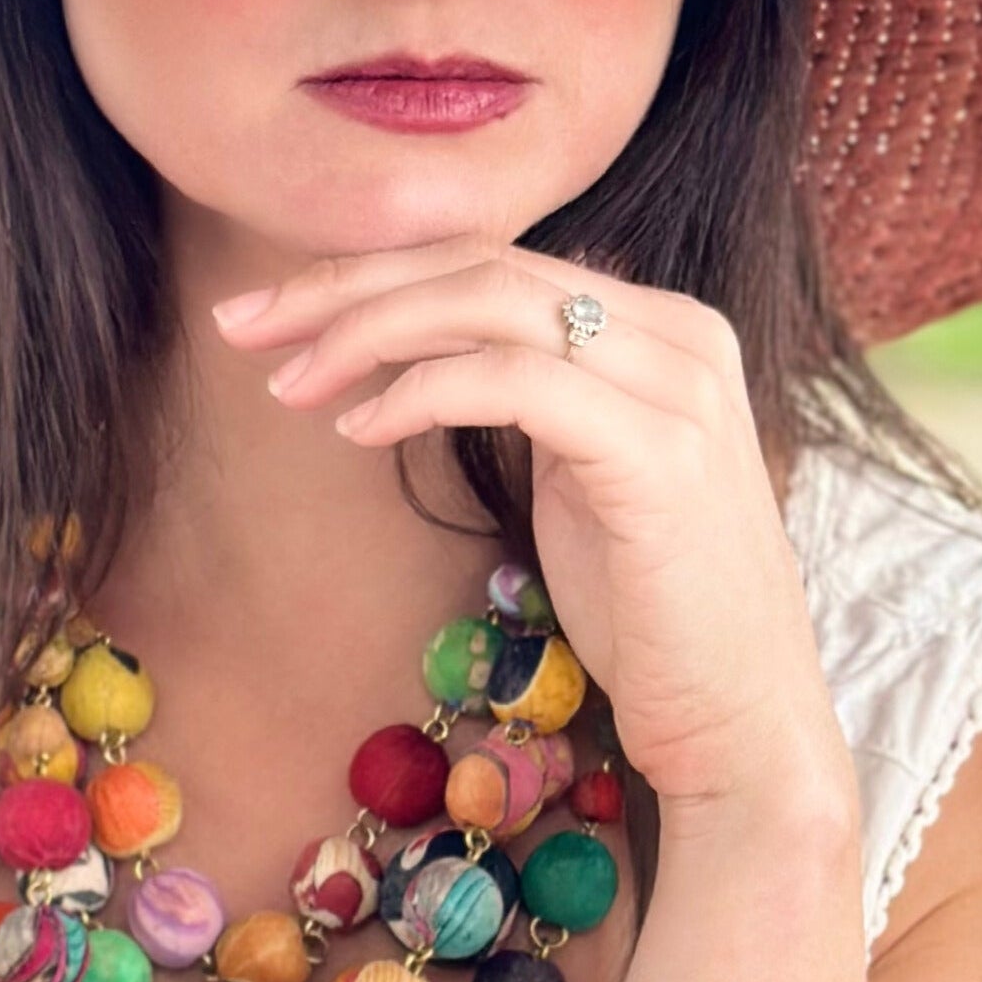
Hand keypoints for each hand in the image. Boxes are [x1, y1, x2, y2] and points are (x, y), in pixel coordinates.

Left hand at [213, 235, 859, 821]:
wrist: (739, 721)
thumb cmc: (650, 614)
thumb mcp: (581, 474)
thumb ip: (533, 395)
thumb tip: (427, 351)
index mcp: (663, 328)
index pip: (496, 260)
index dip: (374, 274)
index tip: (271, 314)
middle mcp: (680, 335)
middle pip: (483, 264)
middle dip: (345, 287)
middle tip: (242, 326)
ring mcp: (679, 388)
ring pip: (490, 305)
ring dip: (367, 334)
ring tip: (288, 383)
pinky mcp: (660, 452)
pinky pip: (516, 381)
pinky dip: (422, 391)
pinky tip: (357, 426)